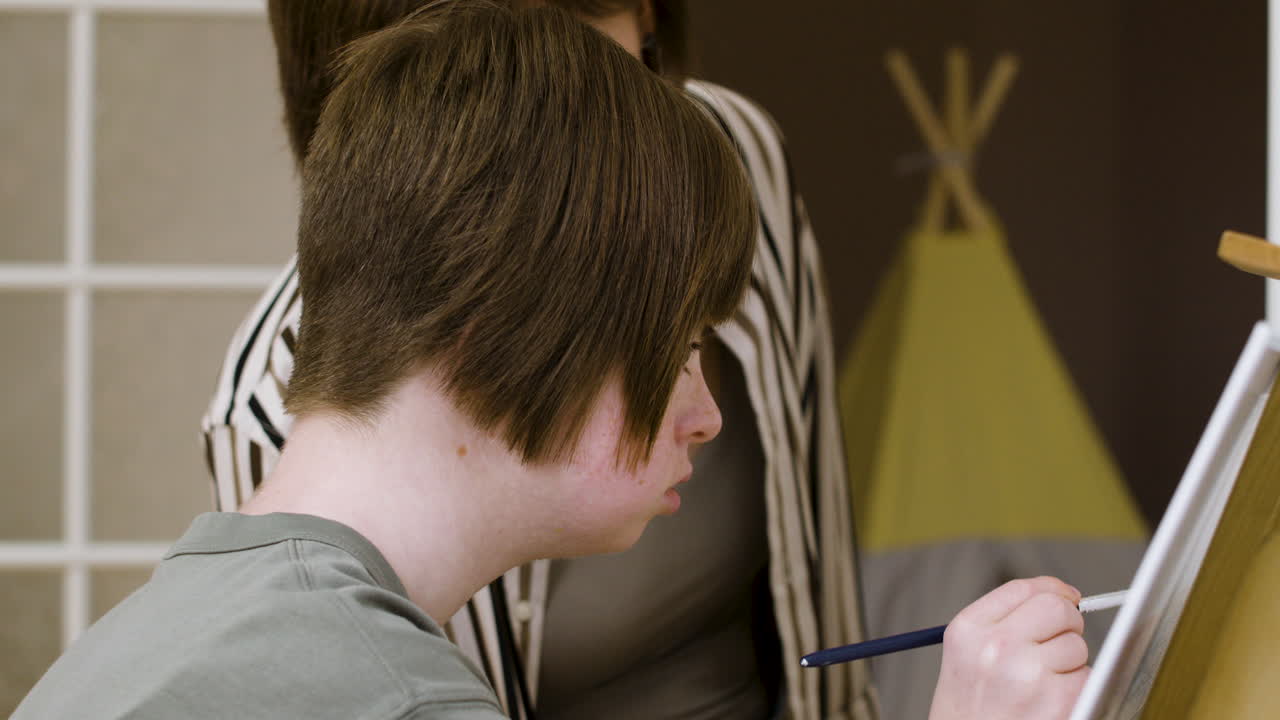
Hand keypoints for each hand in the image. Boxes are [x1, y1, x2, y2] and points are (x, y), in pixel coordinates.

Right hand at [927, 576, 1089, 719]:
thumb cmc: (968, 712)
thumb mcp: (965, 656)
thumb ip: (1002, 622)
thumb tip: (1060, 597)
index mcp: (968, 629)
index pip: (1024, 588)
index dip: (1053, 590)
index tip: (1066, 597)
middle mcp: (997, 646)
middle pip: (1057, 608)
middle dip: (1068, 623)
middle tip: (1058, 643)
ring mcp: (1029, 673)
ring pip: (1077, 646)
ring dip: (1070, 664)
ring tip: (1042, 686)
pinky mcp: (1059, 700)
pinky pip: (1088, 677)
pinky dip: (1079, 690)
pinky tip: (1051, 703)